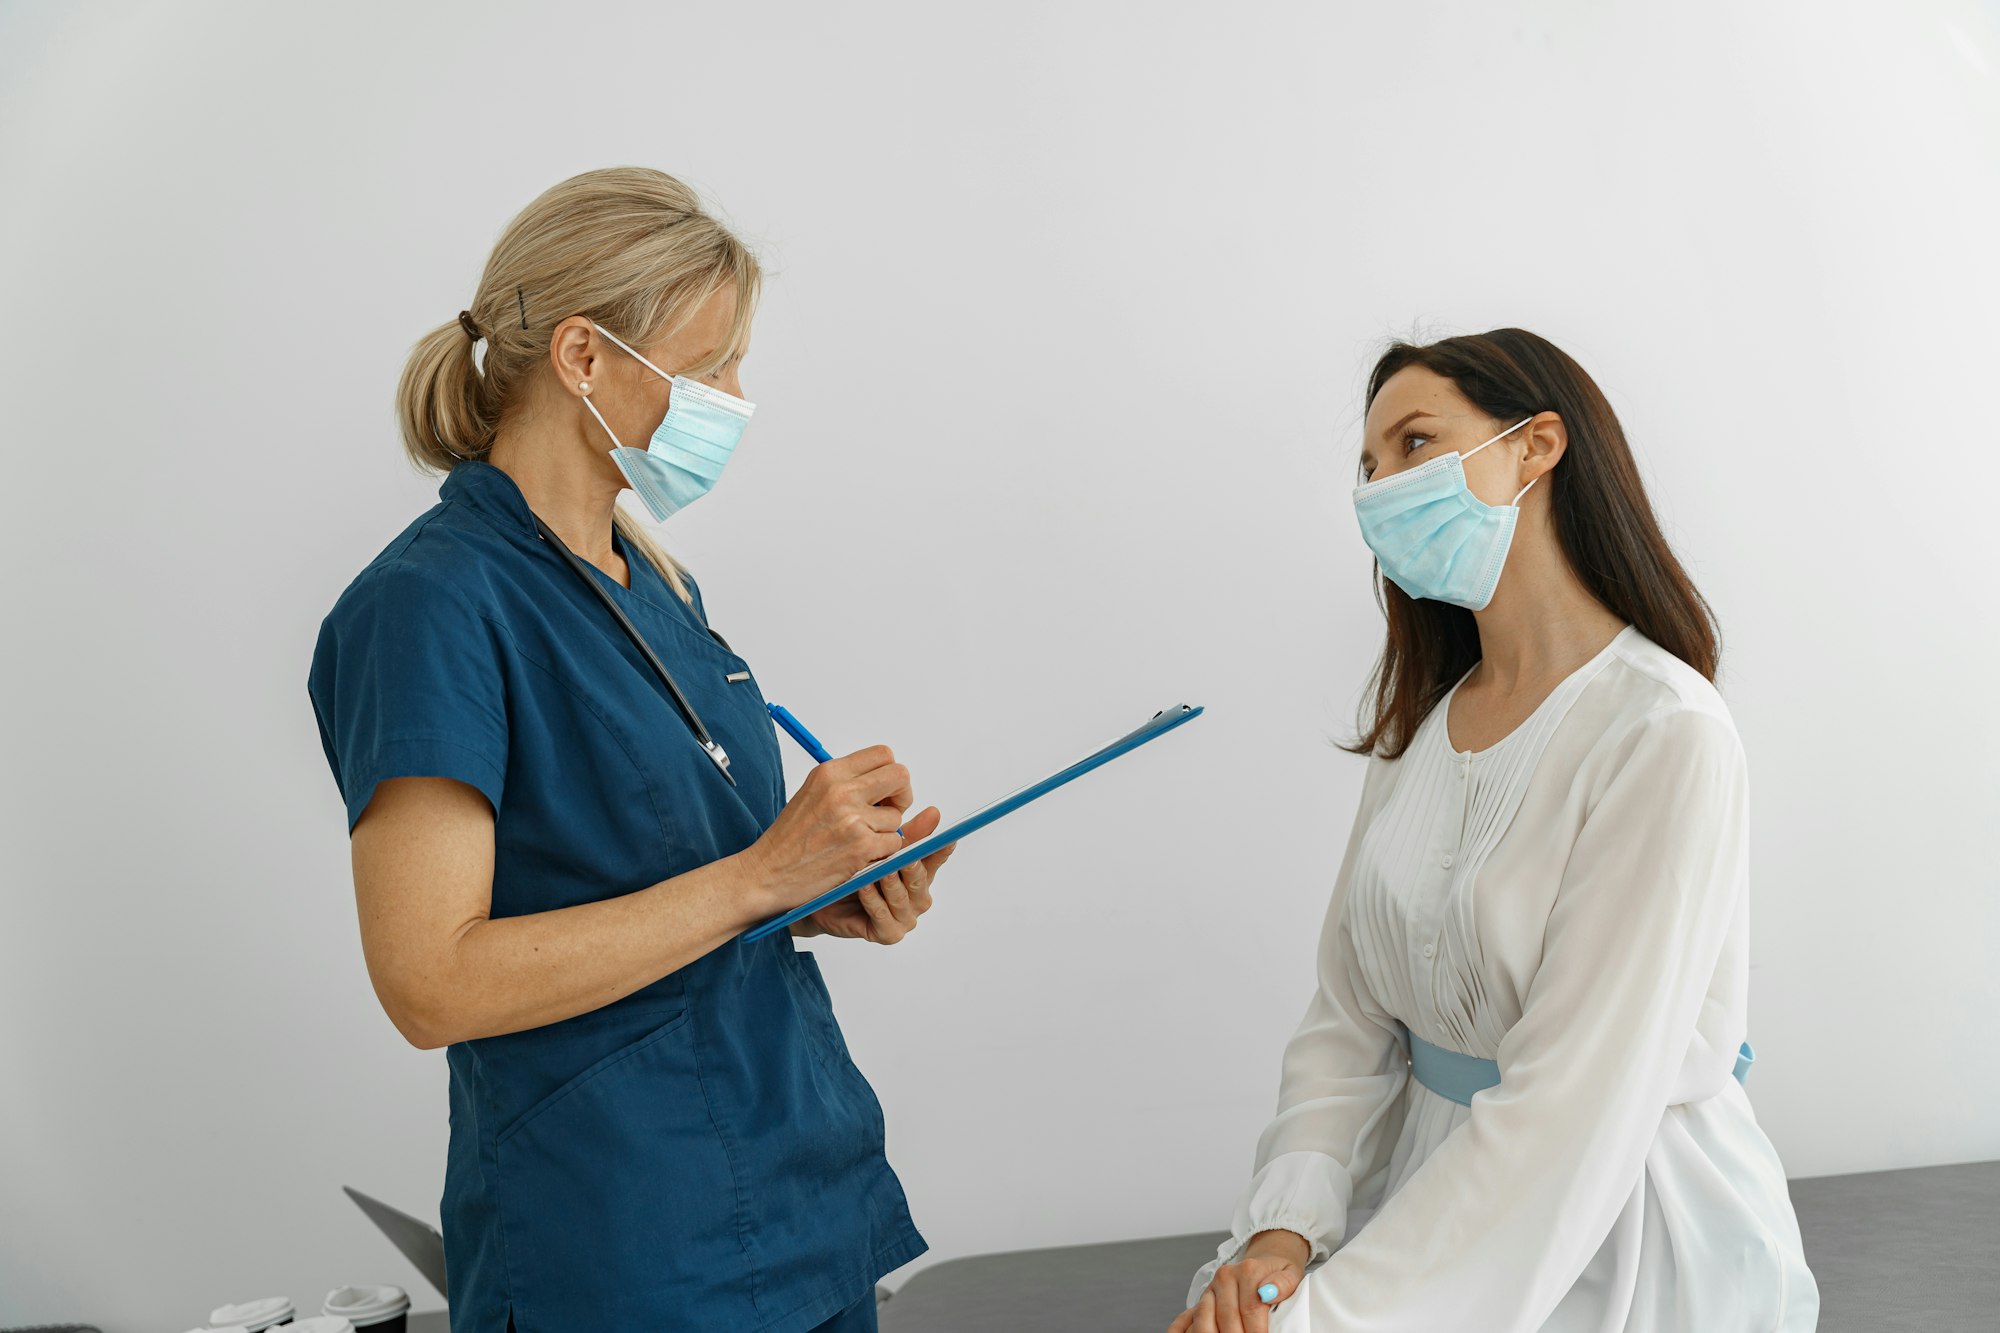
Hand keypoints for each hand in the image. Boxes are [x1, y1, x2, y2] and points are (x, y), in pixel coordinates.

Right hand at [740, 745, 910, 917]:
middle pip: (900, 776)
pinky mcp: (860, 846)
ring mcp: (852, 818)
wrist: (766, 872)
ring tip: (859, 841)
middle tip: (886, 813)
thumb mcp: (814, 793)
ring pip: (897, 817)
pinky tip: (858, 856)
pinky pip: (894, 843)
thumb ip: (847, 782)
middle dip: (902, 795)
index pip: (883, 755)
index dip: (891, 774)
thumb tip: (885, 780)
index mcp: (830, 772)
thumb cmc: (790, 838)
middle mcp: (841, 790)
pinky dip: (882, 853)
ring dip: (886, 832)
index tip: (883, 792)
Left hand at [796, 804, 956, 943]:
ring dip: (891, 883)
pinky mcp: (888, 933)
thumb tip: (934, 811)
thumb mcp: (874, 846)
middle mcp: (916, 896)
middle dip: (912, 866)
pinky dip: (874, 902)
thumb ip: (902, 832)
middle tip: (906, 854)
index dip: (941, 849)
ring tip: (880, 870)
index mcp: (918, 873)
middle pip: (921, 880)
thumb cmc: (848, 870)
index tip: (948, 837)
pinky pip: (883, 917)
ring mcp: (904, 917)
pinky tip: (863, 887)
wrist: (818, 899)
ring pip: (903, 899)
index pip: (935, 858)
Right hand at [1167, 1231, 1308, 1332]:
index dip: (1257, 1331)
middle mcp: (1225, 1277)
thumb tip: (1268, 1293)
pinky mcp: (1203, 1298)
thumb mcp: (1290, 1274)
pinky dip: (1183, 1330)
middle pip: (1226, 1317)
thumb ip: (1283, 1284)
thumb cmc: (1278, 1272)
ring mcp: (1211, 1288)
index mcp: (1247, 1271)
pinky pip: (1187, 1316)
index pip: (1250, 1309)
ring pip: (1205, 1318)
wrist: (1265, 1259)